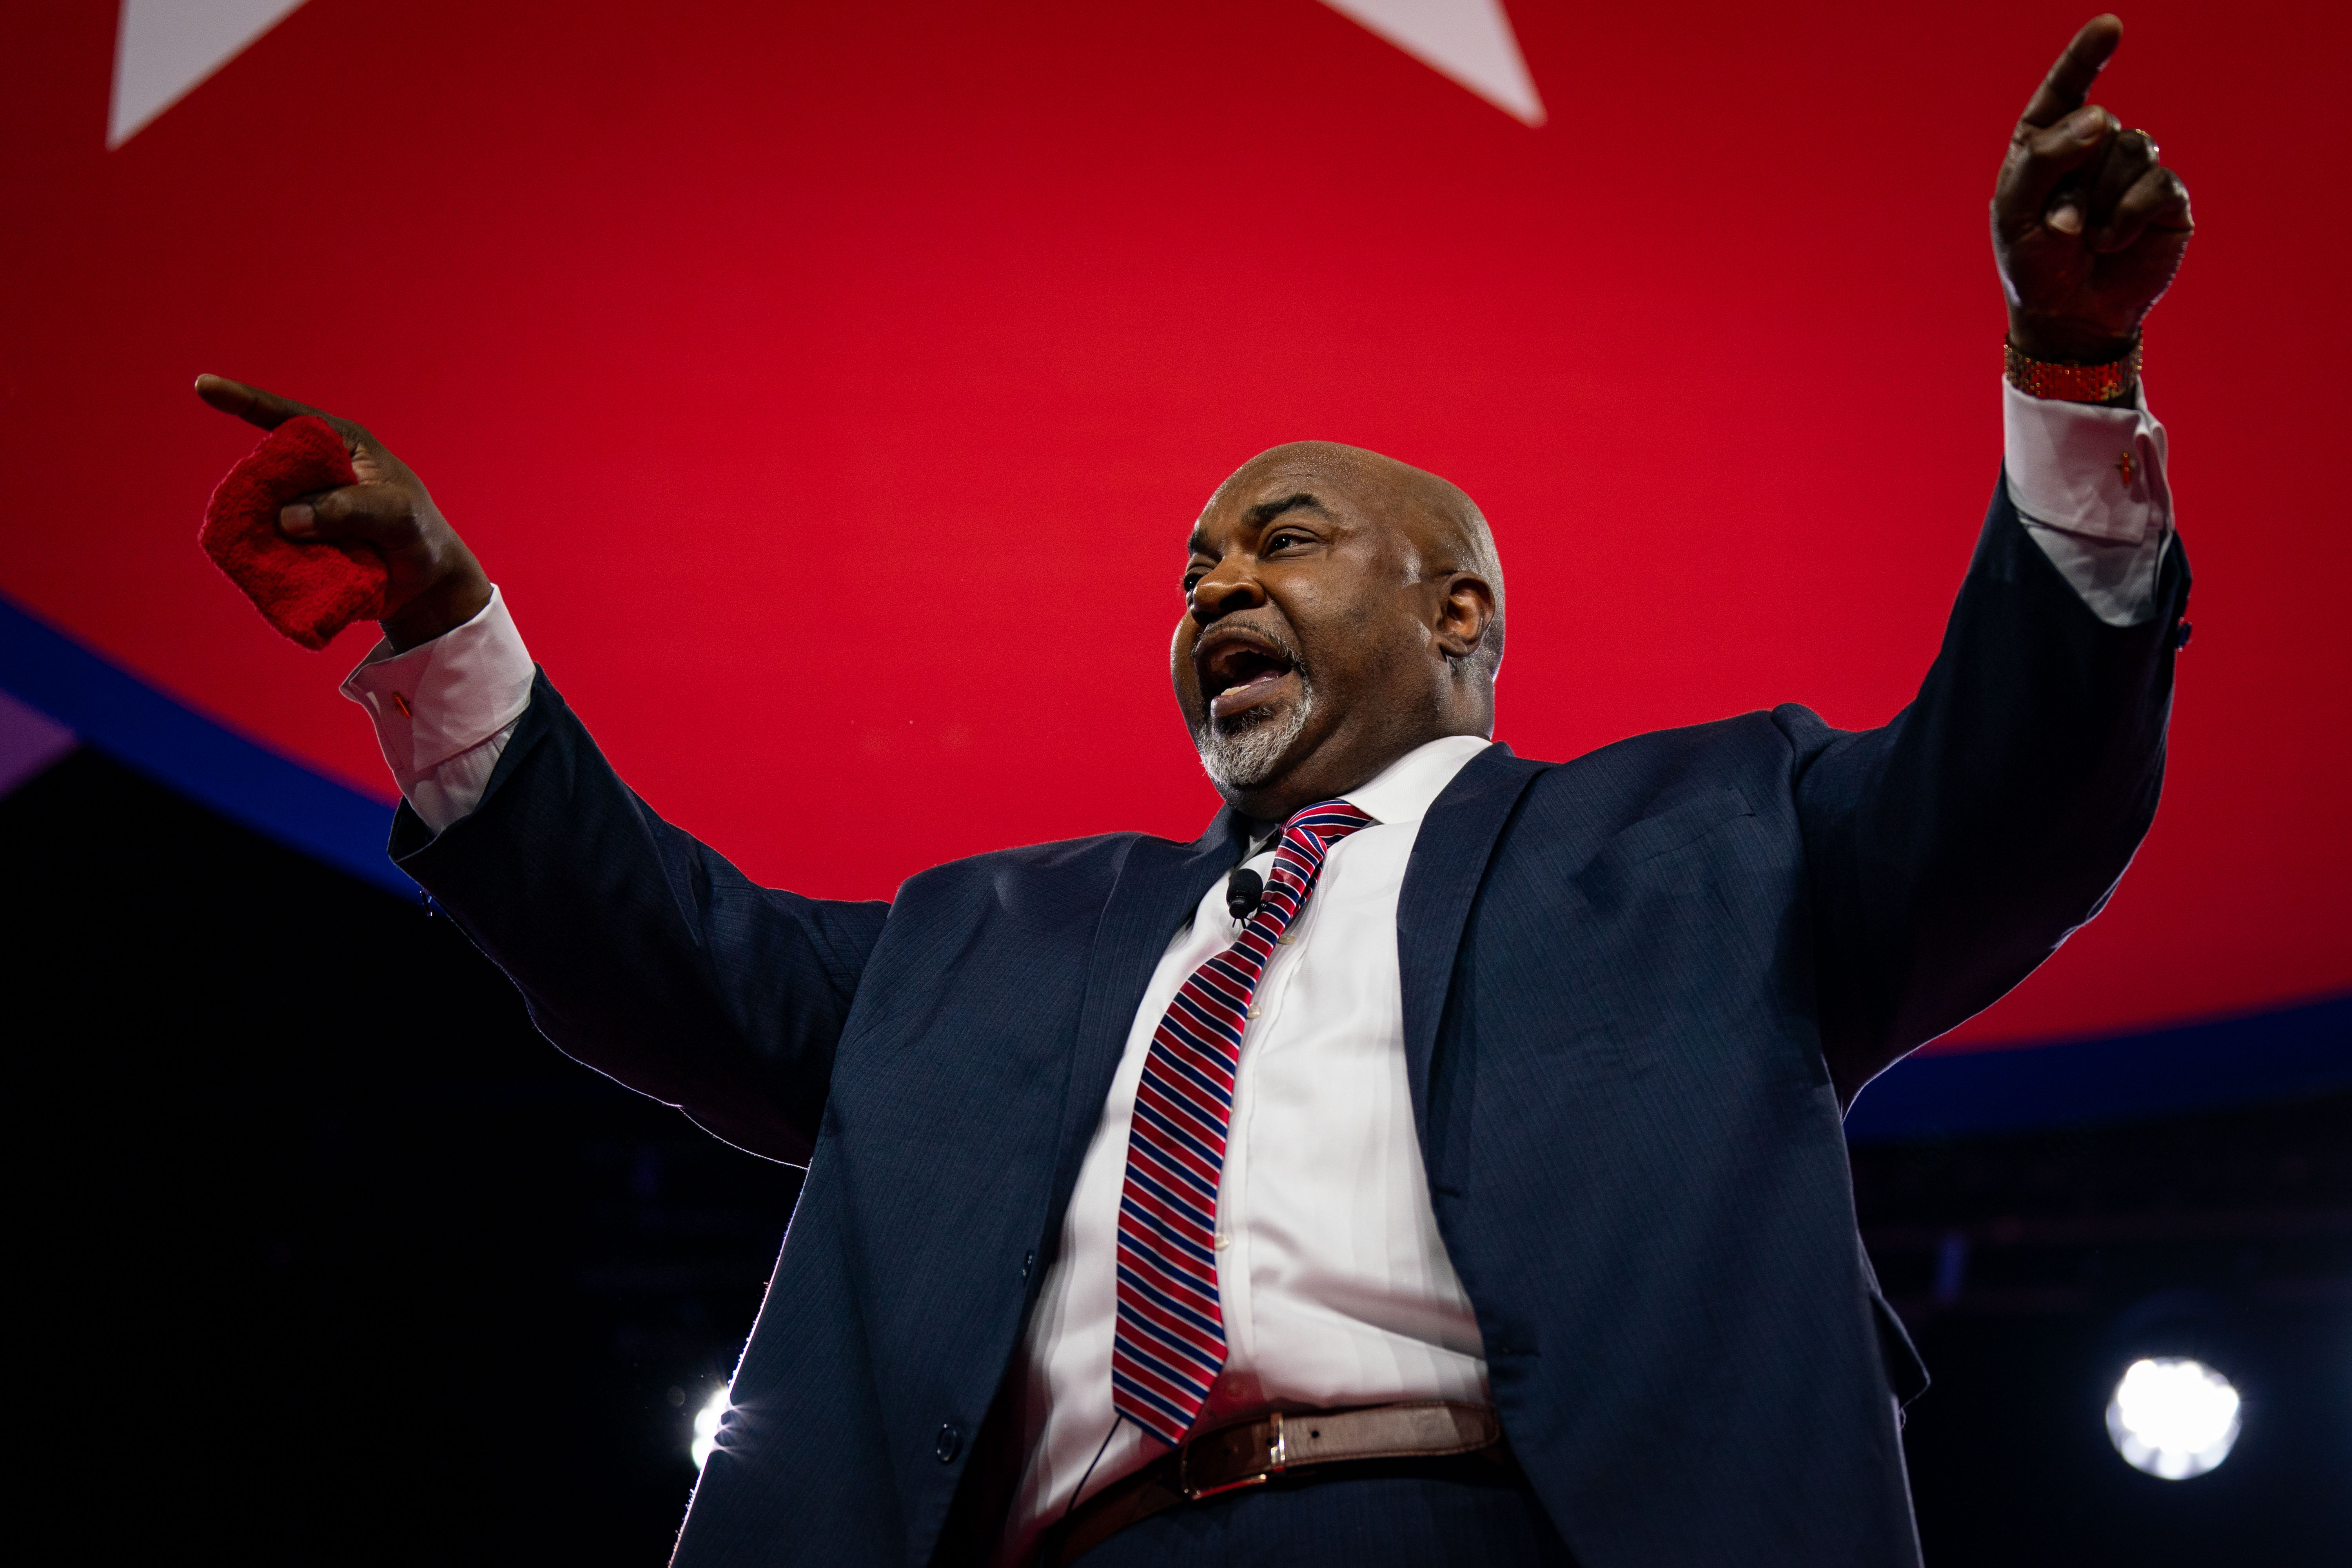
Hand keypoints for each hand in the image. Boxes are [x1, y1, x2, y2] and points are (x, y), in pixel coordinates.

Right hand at [195, 375, 491, 651]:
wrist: (426, 583)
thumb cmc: (419, 535)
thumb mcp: (397, 516)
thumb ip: (349, 510)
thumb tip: (286, 517)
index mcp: (343, 444)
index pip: (289, 417)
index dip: (244, 400)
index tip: (203, 386)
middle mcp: (317, 469)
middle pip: (268, 466)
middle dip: (256, 486)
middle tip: (275, 518)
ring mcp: (305, 503)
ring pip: (264, 505)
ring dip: (262, 525)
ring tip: (295, 549)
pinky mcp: (299, 537)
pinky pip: (270, 539)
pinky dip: (268, 550)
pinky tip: (274, 563)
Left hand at [1992, 15, 2192, 366]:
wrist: (2066, 316)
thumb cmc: (2032, 265)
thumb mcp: (2014, 212)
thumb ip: (2043, 157)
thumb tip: (2100, 120)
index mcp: (2047, 145)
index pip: (2066, 90)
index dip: (2086, 56)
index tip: (2110, 27)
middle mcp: (2093, 149)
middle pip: (2100, 120)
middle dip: (2076, 171)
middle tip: (2060, 220)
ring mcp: (2131, 171)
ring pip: (2133, 146)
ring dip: (2101, 197)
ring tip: (2086, 235)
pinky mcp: (2163, 198)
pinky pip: (2155, 182)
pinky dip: (2127, 215)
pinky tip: (2112, 241)